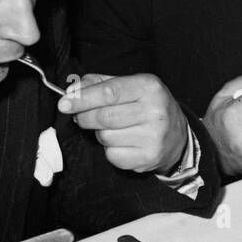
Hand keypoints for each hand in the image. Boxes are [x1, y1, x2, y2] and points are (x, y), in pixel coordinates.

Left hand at [58, 73, 188, 173]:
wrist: (178, 136)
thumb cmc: (146, 106)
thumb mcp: (130, 86)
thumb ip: (99, 84)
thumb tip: (71, 91)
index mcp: (149, 87)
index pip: (108, 93)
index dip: (82, 99)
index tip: (64, 103)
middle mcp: (155, 111)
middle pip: (103, 117)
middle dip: (84, 117)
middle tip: (81, 117)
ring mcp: (153, 137)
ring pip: (105, 137)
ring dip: (99, 133)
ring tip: (113, 128)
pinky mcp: (148, 158)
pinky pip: (112, 155)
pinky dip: (109, 150)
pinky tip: (122, 142)